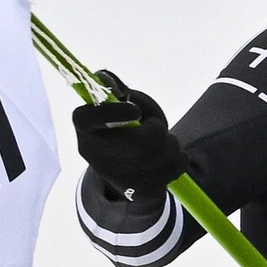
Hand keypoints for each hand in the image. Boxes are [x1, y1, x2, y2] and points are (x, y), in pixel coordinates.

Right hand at [72, 83, 190, 195]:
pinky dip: (179, 158)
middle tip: (155, 126)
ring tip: (160, 143)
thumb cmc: (122, 131)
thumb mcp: (116, 108)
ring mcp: (122, 178)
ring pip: (164, 153)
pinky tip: (166, 159)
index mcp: (87, 132)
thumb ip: (116, 92)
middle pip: (142, 141)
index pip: (87, 118)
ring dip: (171, 143)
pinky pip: (176, 166)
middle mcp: (98, 157)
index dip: (111, 112)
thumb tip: (104, 75)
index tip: (133, 110)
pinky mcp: (144, 191)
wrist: (126, 176)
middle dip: (157, 129)